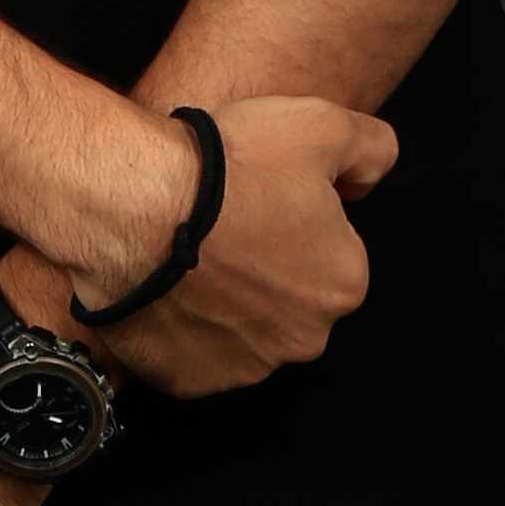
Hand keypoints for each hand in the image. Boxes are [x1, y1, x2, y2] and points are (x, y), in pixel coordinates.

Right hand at [46, 91, 396, 401]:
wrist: (132, 208)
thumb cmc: (225, 170)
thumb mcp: (320, 125)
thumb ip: (371, 148)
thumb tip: (369, 178)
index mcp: (343, 284)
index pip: (329, 252)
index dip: (294, 219)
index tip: (258, 199)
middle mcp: (303, 338)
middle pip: (289, 298)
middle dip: (263, 269)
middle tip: (221, 226)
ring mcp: (244, 367)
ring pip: (241, 330)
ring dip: (222, 302)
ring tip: (185, 254)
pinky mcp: (189, 380)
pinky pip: (191, 355)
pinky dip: (180, 329)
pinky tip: (163, 287)